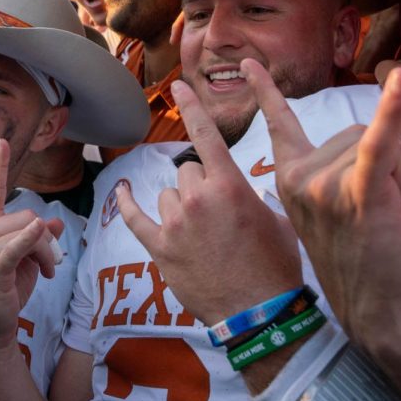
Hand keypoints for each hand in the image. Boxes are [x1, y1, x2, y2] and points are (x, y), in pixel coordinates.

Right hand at [0, 139, 63, 354]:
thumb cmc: (7, 291)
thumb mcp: (25, 259)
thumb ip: (37, 238)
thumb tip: (55, 221)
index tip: (2, 142)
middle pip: (27, 216)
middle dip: (47, 240)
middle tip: (50, 265)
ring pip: (30, 233)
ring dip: (47, 254)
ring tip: (46, 274)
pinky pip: (17, 248)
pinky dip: (31, 241)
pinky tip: (41, 233)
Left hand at [116, 80, 300, 323]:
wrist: (260, 313)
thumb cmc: (276, 266)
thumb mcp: (278, 219)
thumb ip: (256, 194)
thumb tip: (247, 187)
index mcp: (230, 185)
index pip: (206, 134)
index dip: (191, 106)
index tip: (177, 86)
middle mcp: (199, 198)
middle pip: (186, 170)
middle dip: (199, 184)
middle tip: (216, 213)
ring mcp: (175, 224)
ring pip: (167, 194)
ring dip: (179, 205)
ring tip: (200, 232)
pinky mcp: (159, 248)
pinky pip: (134, 217)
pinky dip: (127, 204)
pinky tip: (123, 192)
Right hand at [244, 58, 400, 344]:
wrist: (377, 309)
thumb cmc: (359, 259)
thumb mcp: (328, 208)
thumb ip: (334, 170)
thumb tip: (377, 132)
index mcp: (287, 180)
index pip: (278, 123)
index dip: (264, 90)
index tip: (247, 61)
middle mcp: (298, 178)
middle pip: (353, 132)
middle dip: (378, 160)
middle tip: (373, 209)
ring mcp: (326, 185)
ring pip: (378, 141)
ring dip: (395, 171)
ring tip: (383, 213)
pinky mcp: (360, 192)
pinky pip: (380, 142)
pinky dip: (395, 109)